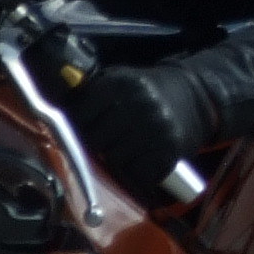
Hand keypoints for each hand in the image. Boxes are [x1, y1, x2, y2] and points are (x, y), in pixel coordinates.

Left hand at [69, 63, 213, 195]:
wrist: (197, 97)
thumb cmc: (150, 91)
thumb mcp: (123, 80)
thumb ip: (93, 92)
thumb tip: (56, 115)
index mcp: (122, 83)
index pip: (82, 114)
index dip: (79, 127)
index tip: (84, 130)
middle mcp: (139, 104)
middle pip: (95, 140)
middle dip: (96, 145)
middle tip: (105, 143)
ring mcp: (155, 128)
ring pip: (115, 160)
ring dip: (116, 161)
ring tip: (125, 150)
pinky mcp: (169, 150)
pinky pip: (139, 173)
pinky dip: (137, 173)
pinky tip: (141, 162)